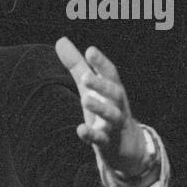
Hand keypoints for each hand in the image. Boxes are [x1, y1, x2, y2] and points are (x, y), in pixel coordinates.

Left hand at [55, 37, 148, 175]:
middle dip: (102, 85)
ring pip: (112, 115)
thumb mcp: (91, 88)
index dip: (101, 63)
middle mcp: (117, 105)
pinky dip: (92, 135)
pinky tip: (81, 129)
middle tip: (85, 77)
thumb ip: (77, 65)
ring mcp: (115, 125)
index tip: (90, 51)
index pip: (110, 74)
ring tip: (85, 99)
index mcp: (113, 90)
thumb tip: (60, 40)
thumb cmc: (105, 110)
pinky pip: (102, 139)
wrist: (126, 147)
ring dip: (100, 107)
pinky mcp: (109, 144)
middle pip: (115, 93)